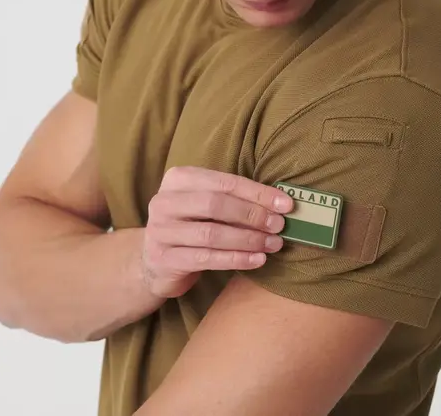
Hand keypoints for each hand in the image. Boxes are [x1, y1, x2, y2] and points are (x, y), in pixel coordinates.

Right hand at [141, 166, 294, 297]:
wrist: (155, 262)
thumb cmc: (191, 225)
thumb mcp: (205, 205)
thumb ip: (232, 199)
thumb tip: (279, 203)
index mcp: (178, 178)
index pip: (224, 182)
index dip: (257, 193)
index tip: (285, 204)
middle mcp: (165, 201)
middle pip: (215, 204)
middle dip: (252, 214)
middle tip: (279, 225)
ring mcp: (161, 231)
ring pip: (212, 233)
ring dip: (248, 239)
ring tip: (273, 244)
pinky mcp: (164, 259)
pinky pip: (206, 258)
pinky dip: (236, 259)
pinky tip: (257, 260)